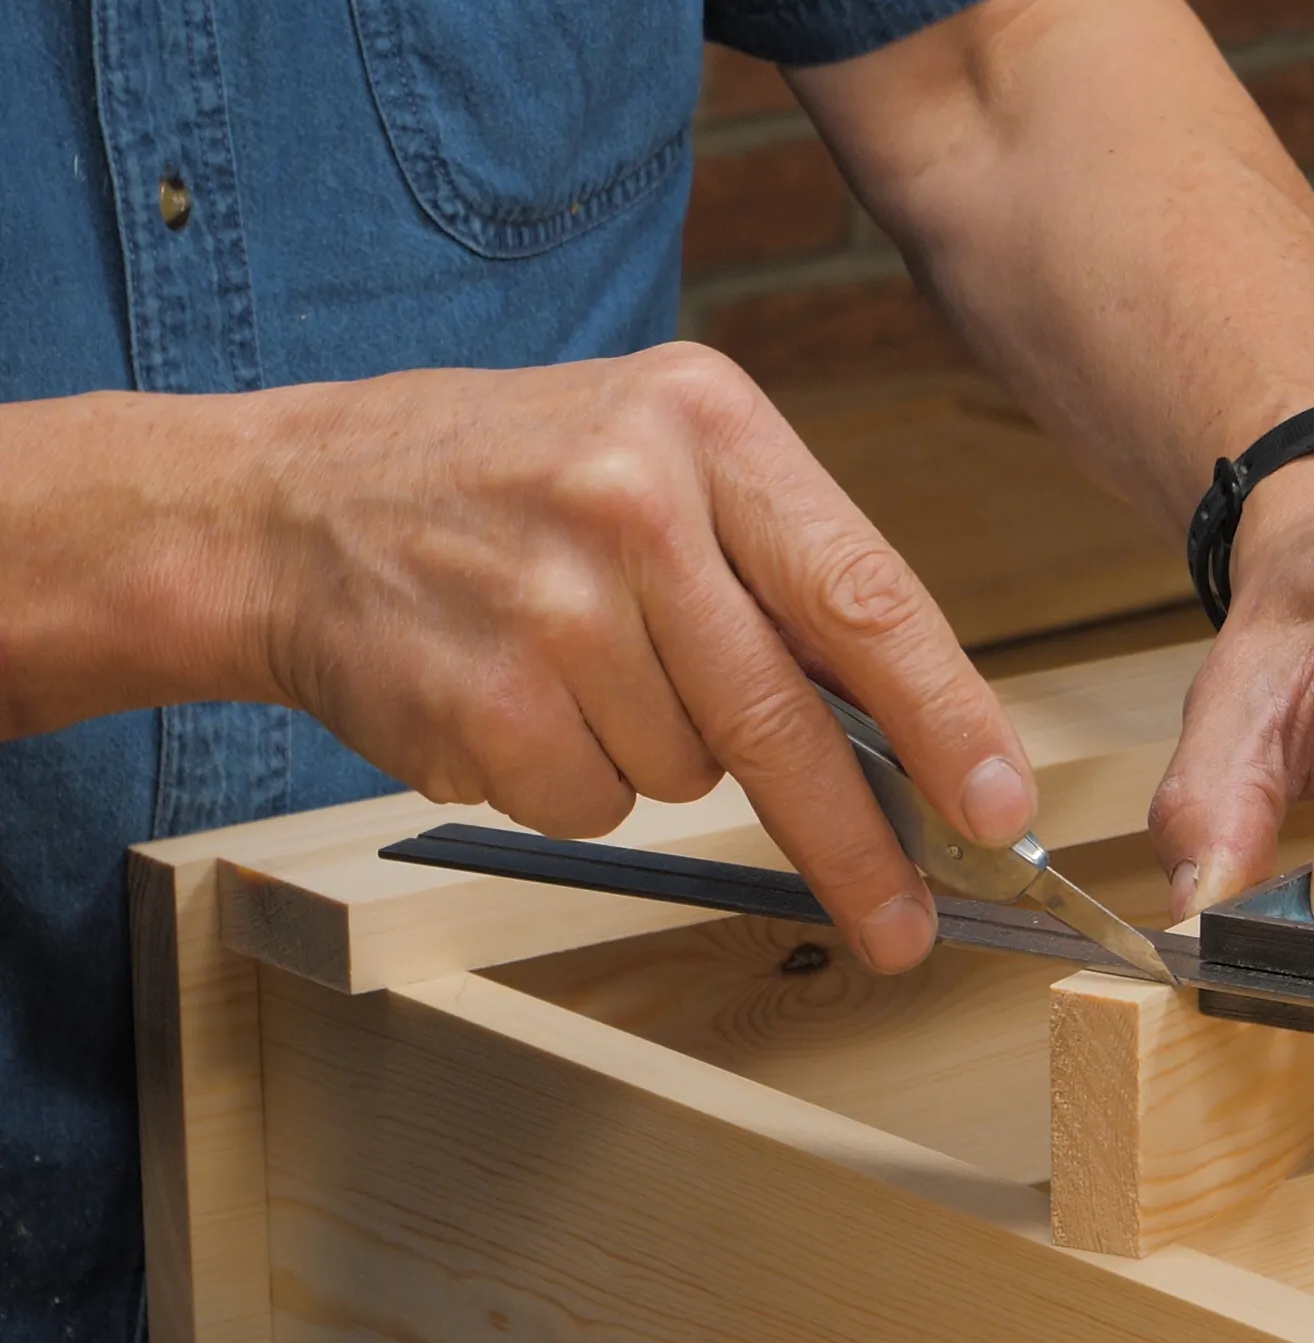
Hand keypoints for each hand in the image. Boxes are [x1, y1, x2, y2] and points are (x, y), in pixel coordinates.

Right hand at [239, 346, 1028, 971]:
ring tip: (577, 667)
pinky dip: (570, 781)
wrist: (283, 505)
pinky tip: (514, 697)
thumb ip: (788, 570)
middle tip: (907, 920)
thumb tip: (927, 733)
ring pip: (689, 770)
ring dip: (658, 758)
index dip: (949, 717)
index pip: (864, 594)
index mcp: (706, 422)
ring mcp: (548, 602)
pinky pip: (594, 802)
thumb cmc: (503, 484)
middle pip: (786, 717)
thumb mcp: (662, 458)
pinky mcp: (480, 698)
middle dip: (856, 841)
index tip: (1000, 802)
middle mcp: (630, 501)